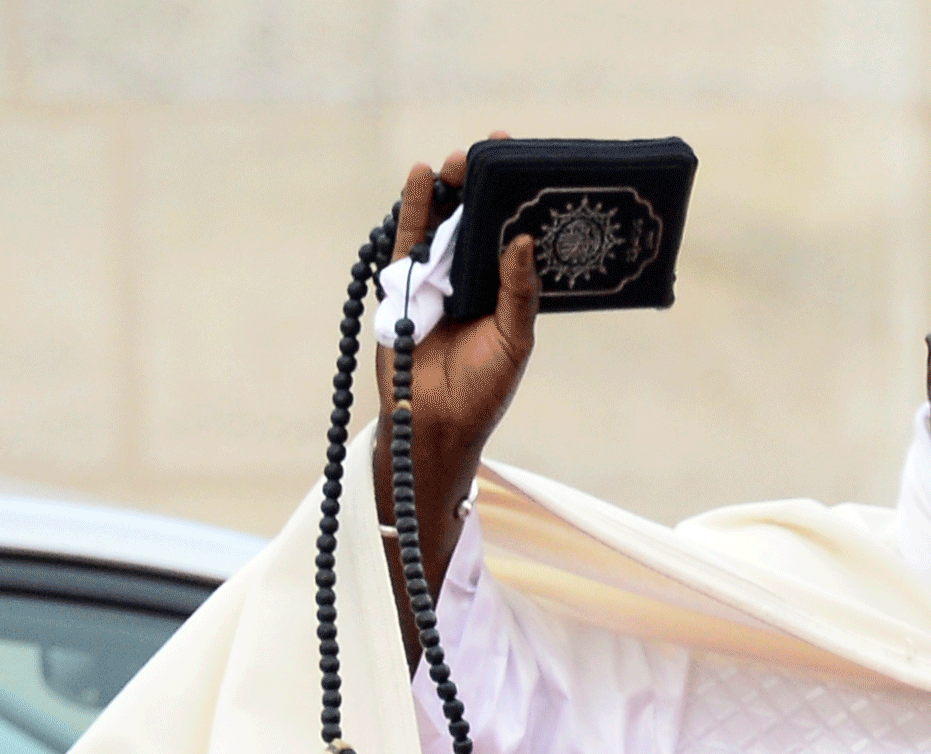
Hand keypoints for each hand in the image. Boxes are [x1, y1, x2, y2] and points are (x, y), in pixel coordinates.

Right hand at [372, 142, 541, 652]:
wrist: (435, 425)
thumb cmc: (483, 389)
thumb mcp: (514, 339)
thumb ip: (520, 291)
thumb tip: (522, 239)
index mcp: (502, 285)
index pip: (510, 230)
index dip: (517, 198)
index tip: (529, 162)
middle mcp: (470, 274)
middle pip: (477, 215)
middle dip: (483, 182)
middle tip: (494, 152)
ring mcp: (434, 275)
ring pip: (444, 218)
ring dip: (451, 185)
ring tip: (460, 159)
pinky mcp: (401, 282)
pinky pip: (407, 236)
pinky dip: (414, 205)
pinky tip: (422, 175)